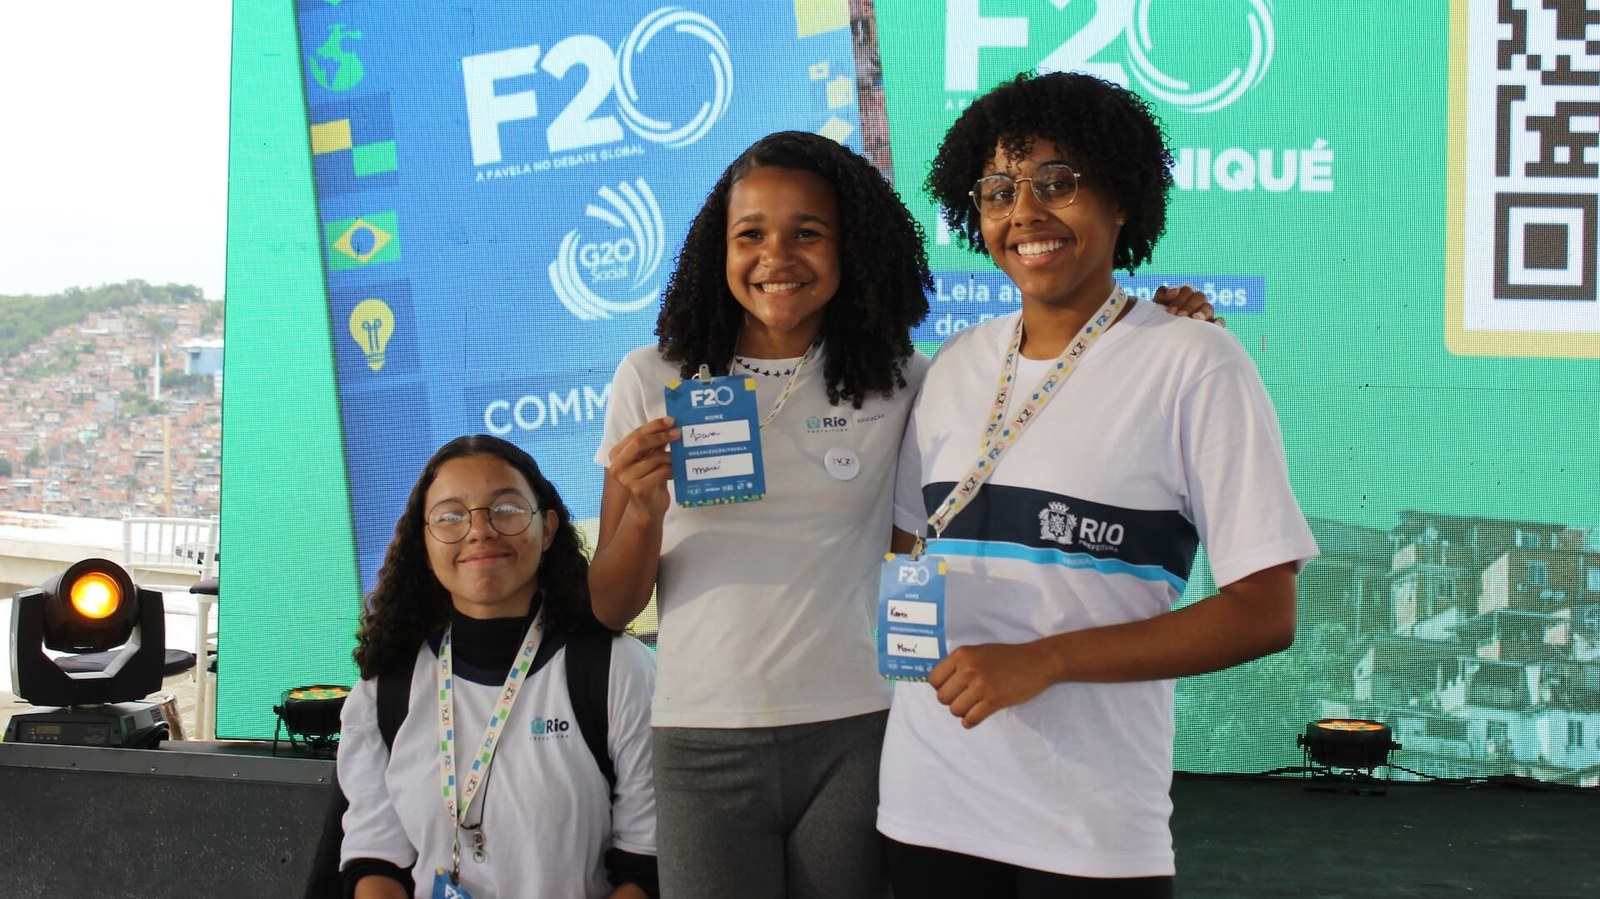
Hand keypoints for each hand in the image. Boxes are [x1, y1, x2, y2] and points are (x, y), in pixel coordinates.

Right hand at [607, 417, 678, 521]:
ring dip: (670, 456)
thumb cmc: (649, 480)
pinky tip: (676, 472)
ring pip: (654, 459)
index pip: (636, 434)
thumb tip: (670, 425)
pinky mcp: (638, 489)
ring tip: (679, 457)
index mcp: (617, 454)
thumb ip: (655, 444)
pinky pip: (660, 472)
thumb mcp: (649, 459)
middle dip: (661, 436)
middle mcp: (617, 466)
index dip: (654, 426)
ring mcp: (625, 479)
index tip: (671, 421)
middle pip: (640, 443)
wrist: (647, 509)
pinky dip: (671, 470)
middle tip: (678, 433)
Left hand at [929, 642, 1051, 727]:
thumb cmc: (1007, 657)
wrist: (1036, 662)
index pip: (934, 680)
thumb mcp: (979, 652)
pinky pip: (970, 719)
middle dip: (951, 701)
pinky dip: (970, 721)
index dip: (941, 688)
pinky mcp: (994, 700)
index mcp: (962, 655)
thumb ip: (960, 664)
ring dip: (962, 712)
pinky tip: (977, 715)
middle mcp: (968, 669)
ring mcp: (981, 685)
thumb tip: (940, 683)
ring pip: (955, 710)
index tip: (952, 689)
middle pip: (942, 697)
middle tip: (964, 698)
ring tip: (973, 706)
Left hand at [1153, 284, 1224, 327]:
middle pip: (1200, 296)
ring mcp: (1205, 313)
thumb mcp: (1157, 304)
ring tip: (1194, 319)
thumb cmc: (1159, 316)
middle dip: (1189, 306)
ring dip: (1202, 312)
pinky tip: (1215, 326)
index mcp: (1185, 294)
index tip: (1170, 311)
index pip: (1187, 290)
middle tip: (1180, 315)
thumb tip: (1175, 291)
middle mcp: (1197, 301)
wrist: (1161, 332)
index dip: (1179, 299)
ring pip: (1209, 307)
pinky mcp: (1211, 325)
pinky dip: (1218, 323)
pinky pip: (1219, 321)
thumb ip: (1163, 293)